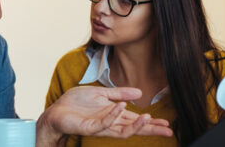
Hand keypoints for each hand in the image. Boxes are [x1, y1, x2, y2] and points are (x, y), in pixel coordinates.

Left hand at [36, 86, 173, 145]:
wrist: (57, 110)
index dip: (151, 122)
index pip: (136, 120)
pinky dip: (114, 115)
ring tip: (149, 118)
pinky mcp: (90, 127)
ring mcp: (100, 126)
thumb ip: (119, 93)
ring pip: (123, 130)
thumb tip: (140, 94)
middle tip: (168, 130)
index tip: (166, 124)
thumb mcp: (101, 93)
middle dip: (151, 129)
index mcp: (114, 115)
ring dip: (137, 125)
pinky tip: (123, 107)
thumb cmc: (76, 103)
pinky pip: (105, 123)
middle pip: (134, 128)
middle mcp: (110, 123)